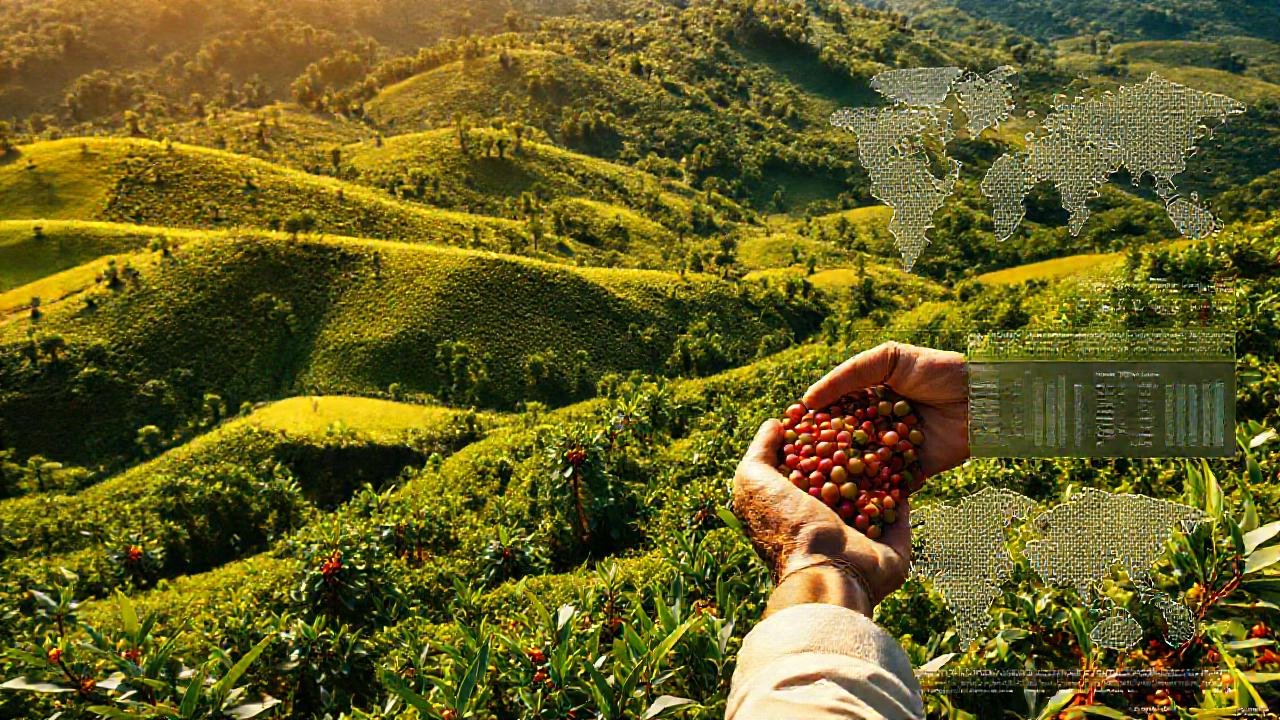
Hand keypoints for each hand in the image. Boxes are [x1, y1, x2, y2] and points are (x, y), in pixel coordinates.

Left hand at [733, 419, 910, 615]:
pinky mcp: (891, 541)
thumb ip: (759, 452)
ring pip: (874, 489)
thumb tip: (774, 424)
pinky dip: (903, 488)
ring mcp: (861, 532)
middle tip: (866, 418)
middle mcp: (826, 520)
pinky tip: (908, 458)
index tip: (830, 410)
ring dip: (881, 465)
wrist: (827, 571)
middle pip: (843, 476)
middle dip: (853, 450)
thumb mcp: (754, 483)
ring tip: (889, 433)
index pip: (807, 466)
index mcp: (794, 508)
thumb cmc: (787, 526)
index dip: (816, 439)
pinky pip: (899, 508)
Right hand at [803, 341, 968, 479]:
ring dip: (844, 480)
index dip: (812, 424)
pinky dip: (875, 495)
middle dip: (823, 457)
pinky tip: (852, 505)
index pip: (834, 413)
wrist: (984, 396)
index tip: (787, 434)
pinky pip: (890, 486)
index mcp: (869, 399)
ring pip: (863, 468)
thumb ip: (847, 376)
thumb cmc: (937, 370)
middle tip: (795, 470)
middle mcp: (878, 427)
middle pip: (845, 444)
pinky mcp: (914, 471)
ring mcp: (894, 451)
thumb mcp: (888, 359)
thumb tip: (807, 400)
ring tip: (818, 492)